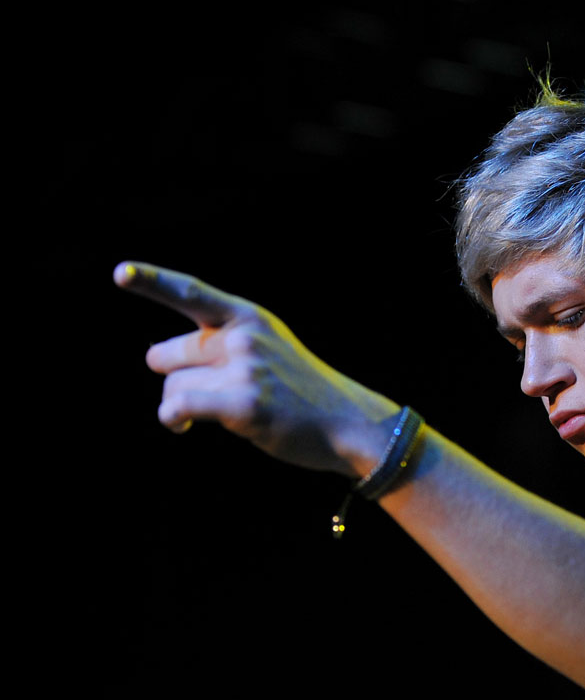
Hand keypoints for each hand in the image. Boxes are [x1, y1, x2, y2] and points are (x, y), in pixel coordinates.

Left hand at [114, 262, 399, 475]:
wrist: (348, 424)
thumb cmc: (299, 392)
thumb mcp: (268, 349)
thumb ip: (222, 344)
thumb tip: (161, 361)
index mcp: (249, 317)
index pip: (191, 293)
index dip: (152, 281)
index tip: (120, 273)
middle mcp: (245, 337)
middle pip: (167, 354)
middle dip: (174, 376)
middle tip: (208, 389)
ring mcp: (246, 370)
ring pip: (172, 386)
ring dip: (179, 406)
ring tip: (218, 412)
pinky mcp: (244, 404)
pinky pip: (179, 406)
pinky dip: (173, 418)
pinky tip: (182, 426)